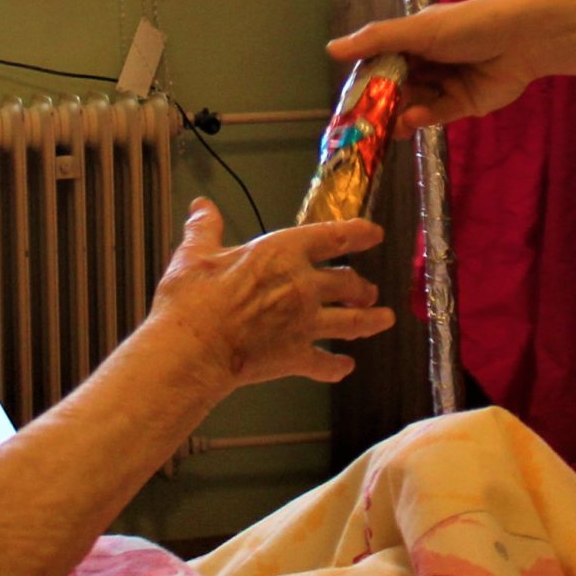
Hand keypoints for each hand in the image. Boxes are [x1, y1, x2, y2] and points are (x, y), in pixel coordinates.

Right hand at [147, 201, 390, 388]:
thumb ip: (205, 229)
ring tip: (383, 319)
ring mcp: (304, 323)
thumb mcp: (194, 255)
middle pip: (347, 282)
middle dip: (362, 286)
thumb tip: (201, 207)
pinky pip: (325, 363)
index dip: (358, 233)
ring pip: (351, 322)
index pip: (332, 237)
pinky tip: (345, 368)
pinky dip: (337, 367)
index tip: (374, 233)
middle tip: (368, 290)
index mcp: (282, 253)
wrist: (193, 348)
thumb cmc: (192, 300)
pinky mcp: (296, 356)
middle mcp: (302, 286)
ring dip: (370, 321)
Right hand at [328, 0, 541, 131]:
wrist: (523, 39)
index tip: (349, 98)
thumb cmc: (469, 25)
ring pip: (415, 103)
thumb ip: (377, 41)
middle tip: (363, 123)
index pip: (382, 60)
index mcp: (416, 37)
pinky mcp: (464, 104)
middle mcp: (429, 60)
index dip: (366, 78)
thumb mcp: (419, 29)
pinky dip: (423, 118)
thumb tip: (331, 49)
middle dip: (382, 103)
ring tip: (386, 128)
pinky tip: (412, 121)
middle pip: (397, 86)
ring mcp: (446, 83)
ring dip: (400, 114)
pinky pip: (437, 114)